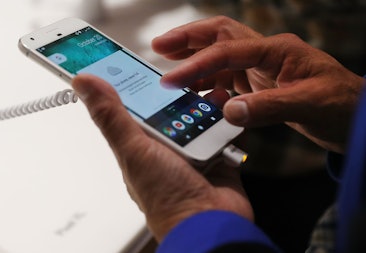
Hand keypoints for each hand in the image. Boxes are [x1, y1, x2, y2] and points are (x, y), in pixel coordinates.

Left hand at [72, 74, 252, 240]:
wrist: (210, 223)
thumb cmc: (168, 197)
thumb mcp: (134, 150)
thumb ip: (111, 116)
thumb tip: (84, 84)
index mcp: (140, 144)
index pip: (133, 107)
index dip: (133, 85)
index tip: (135, 64)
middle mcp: (165, 146)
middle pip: (169, 109)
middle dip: (177, 92)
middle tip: (181, 77)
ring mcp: (191, 150)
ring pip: (196, 116)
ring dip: (203, 104)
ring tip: (208, 94)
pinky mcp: (214, 154)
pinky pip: (219, 129)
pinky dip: (224, 119)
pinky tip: (226, 110)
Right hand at [152, 16, 364, 153]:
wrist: (356, 116)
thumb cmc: (340, 105)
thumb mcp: (308, 105)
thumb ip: (268, 107)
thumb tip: (229, 111)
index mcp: (277, 50)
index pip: (227, 51)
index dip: (197, 64)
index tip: (171, 79)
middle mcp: (266, 53)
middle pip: (220, 35)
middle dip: (188, 39)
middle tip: (159, 46)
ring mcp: (262, 68)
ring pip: (220, 54)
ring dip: (194, 57)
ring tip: (169, 66)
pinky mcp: (260, 83)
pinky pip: (227, 77)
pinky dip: (208, 81)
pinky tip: (196, 91)